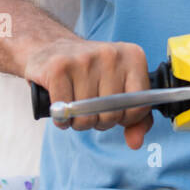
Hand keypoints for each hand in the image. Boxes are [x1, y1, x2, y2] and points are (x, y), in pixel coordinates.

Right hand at [24, 37, 152, 147]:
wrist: (50, 47)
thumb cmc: (90, 73)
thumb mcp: (120, 88)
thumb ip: (136, 117)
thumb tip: (136, 142)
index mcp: (133, 57)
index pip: (139, 106)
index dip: (125, 118)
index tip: (113, 109)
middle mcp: (111, 54)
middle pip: (112, 115)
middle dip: (99, 121)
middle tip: (90, 106)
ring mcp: (85, 59)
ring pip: (87, 118)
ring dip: (78, 121)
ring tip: (75, 104)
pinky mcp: (59, 68)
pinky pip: (64, 113)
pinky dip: (62, 119)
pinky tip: (61, 106)